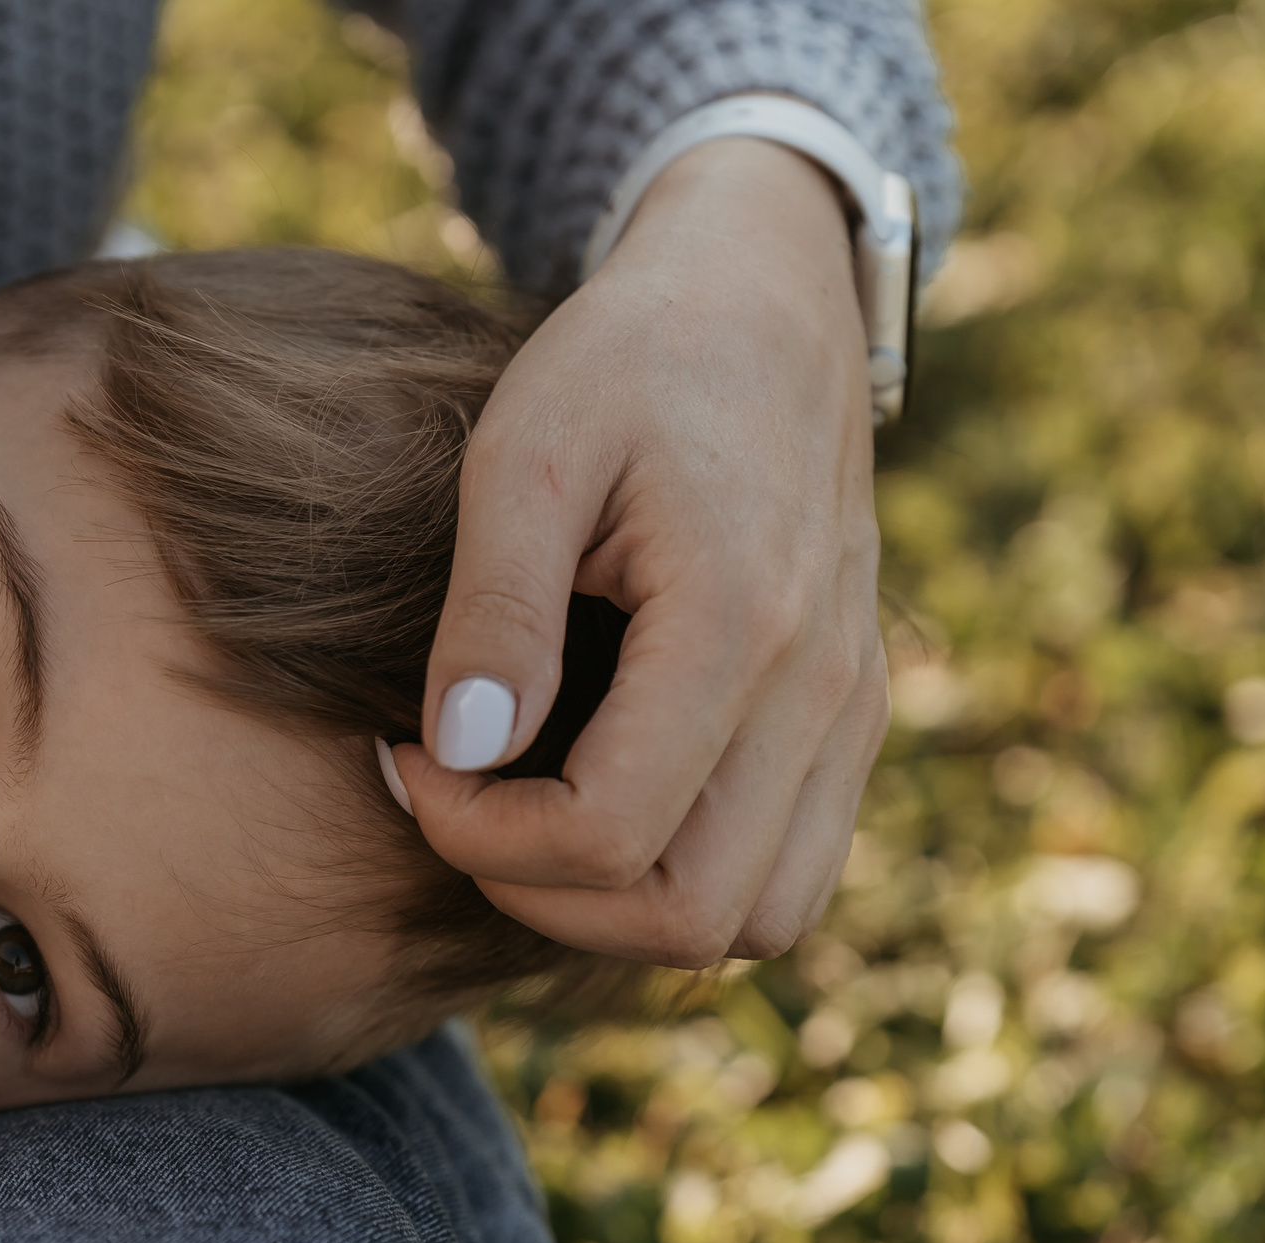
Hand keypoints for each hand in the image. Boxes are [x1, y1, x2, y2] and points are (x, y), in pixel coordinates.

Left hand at [390, 137, 889, 967]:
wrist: (767, 300)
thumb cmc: (629, 361)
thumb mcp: (526, 449)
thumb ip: (495, 607)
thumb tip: (462, 752)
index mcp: (740, 622)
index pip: (610, 835)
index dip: (482, 835)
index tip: (413, 756)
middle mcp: (821, 690)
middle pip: (688, 917)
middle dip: (543, 896)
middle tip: (458, 801)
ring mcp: (851, 714)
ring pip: (753, 919)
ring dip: (620, 908)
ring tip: (524, 816)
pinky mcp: (850, 721)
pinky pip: (786, 875)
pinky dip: (687, 880)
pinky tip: (597, 802)